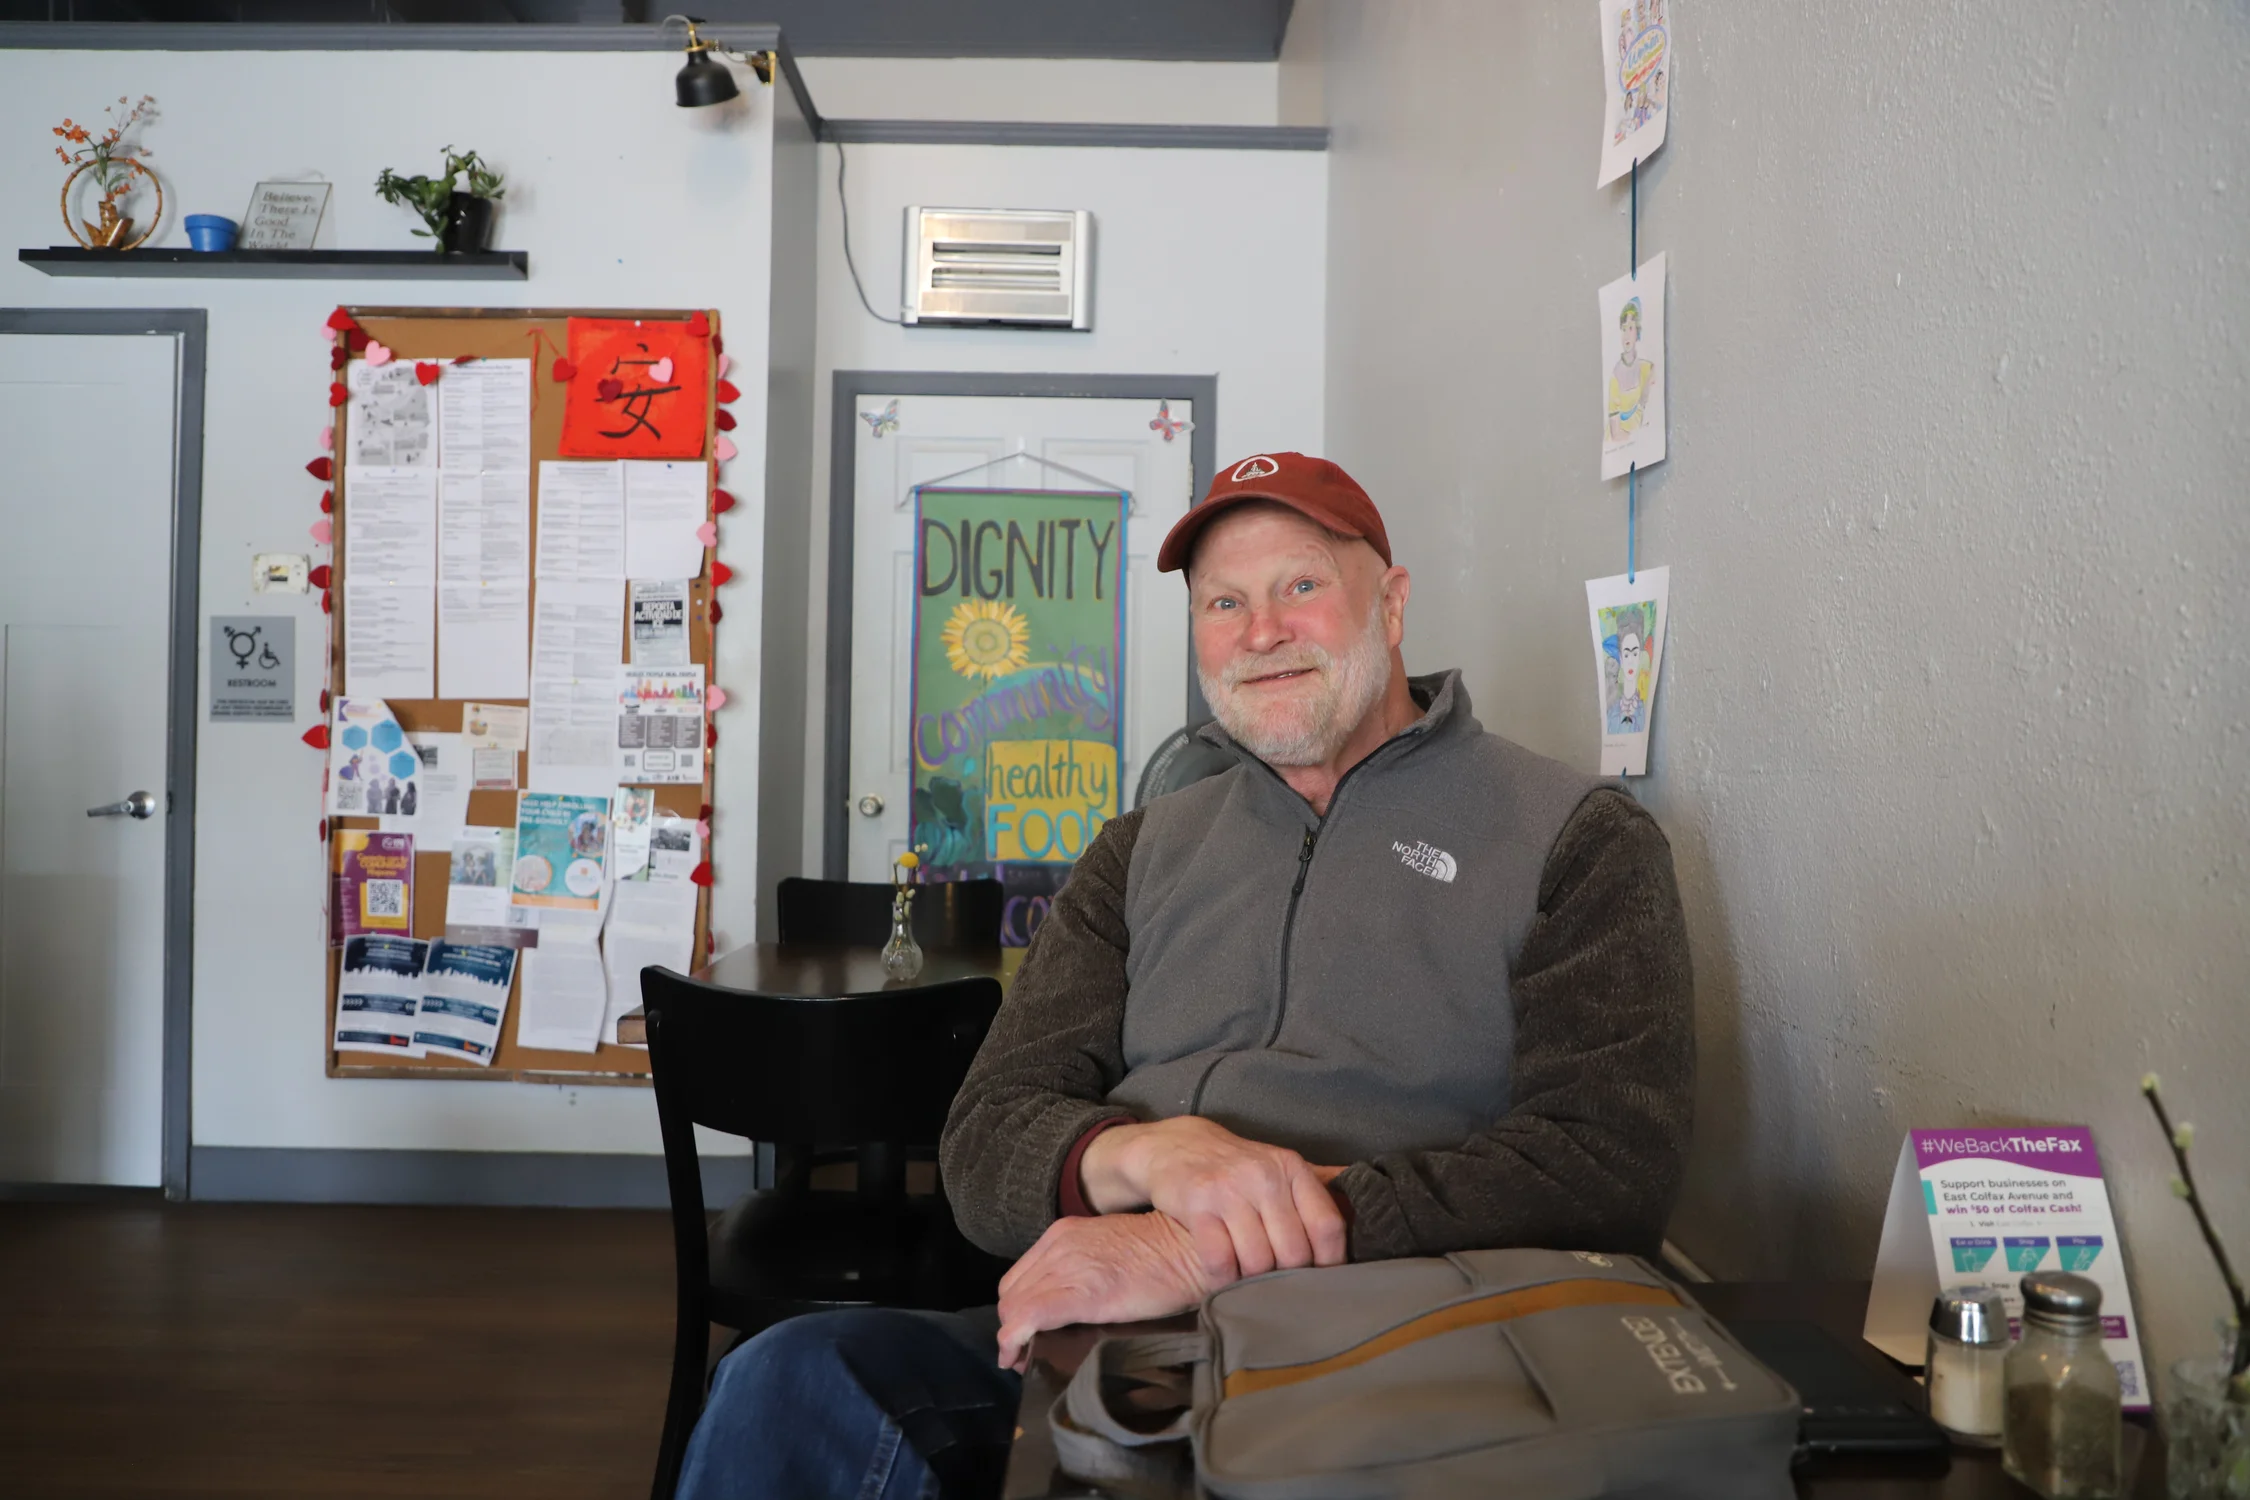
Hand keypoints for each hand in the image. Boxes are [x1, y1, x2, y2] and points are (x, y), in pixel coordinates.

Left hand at [996, 1211, 1232, 1371]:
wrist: (1191, 1249)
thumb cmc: (1161, 1256)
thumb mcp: (1108, 1251)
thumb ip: (1082, 1268)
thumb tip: (1067, 1305)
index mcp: (1063, 1235)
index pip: (1019, 1277)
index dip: (1014, 1310)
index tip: (1021, 1334)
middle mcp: (1058, 1247)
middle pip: (1012, 1294)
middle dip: (1010, 1326)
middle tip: (1021, 1353)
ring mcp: (1069, 1267)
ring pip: (1015, 1307)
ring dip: (1012, 1338)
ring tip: (1023, 1360)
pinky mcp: (1084, 1293)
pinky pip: (1031, 1315)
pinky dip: (1016, 1338)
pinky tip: (1018, 1355)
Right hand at [1079, 1116, 1348, 1277]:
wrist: (1175, 1146)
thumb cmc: (1236, 1166)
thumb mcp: (1277, 1167)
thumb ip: (1313, 1192)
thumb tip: (1361, 1213)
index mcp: (1291, 1167)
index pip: (1327, 1226)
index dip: (1330, 1263)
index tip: (1322, 1280)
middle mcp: (1264, 1176)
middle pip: (1293, 1252)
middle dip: (1288, 1277)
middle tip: (1278, 1284)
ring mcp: (1229, 1189)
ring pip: (1258, 1261)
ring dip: (1254, 1281)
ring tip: (1250, 1281)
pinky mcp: (1197, 1205)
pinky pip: (1220, 1261)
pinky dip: (1224, 1279)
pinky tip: (1224, 1277)